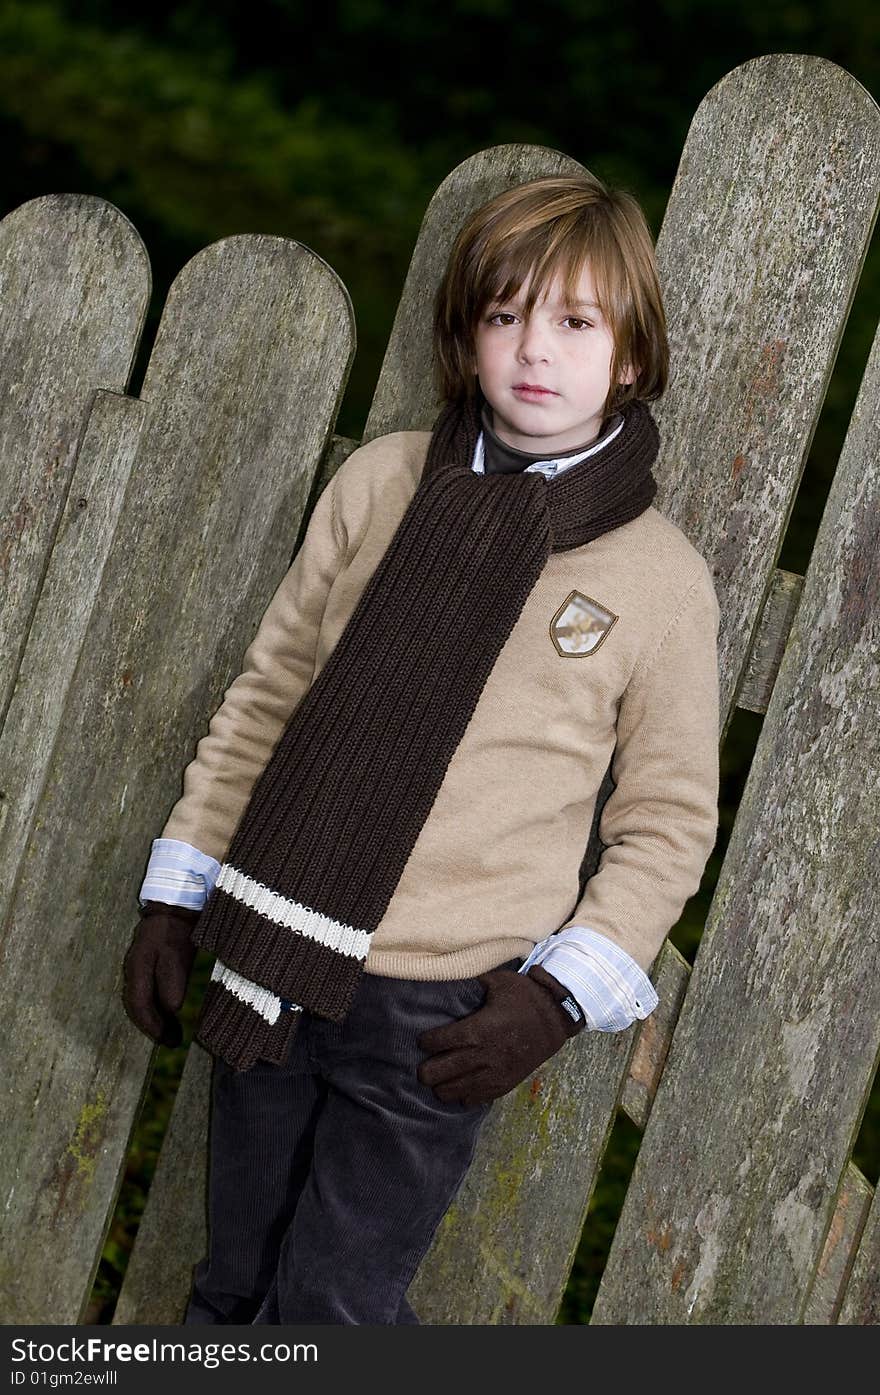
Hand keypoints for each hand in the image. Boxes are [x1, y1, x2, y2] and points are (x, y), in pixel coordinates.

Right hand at [122, 902, 200, 1047]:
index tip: (170, 1040)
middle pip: (136, 1006)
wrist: (175, 905)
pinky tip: (168, 1013)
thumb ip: (173, 980)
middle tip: (172, 1041)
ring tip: (171, 1032)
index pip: (139, 1005)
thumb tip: (171, 1009)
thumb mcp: (178, 954)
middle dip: (152, 1027)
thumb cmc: (178, 930)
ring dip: (153, 1018)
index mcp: (138, 969)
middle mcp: (132, 970)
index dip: (153, 1026)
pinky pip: (145, 992)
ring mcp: (137, 966)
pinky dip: (155, 1006)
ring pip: (140, 1000)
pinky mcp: (145, 964)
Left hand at [416, 964, 585, 1107]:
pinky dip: (463, 1096)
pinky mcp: (504, 1084)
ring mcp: (492, 1073)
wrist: (556, 1019)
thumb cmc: (526, 997)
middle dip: (426, 1070)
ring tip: (439, 1079)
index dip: (425, 1042)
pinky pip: (474, 1099)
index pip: (436, 1042)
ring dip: (441, 1086)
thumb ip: (473, 982)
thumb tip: (452, 973)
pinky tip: (460, 1088)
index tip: (424, 1040)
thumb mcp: (498, 981)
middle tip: (424, 1065)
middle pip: (438, 1072)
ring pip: (453, 1090)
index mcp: (476, 1029)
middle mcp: (481, 1055)